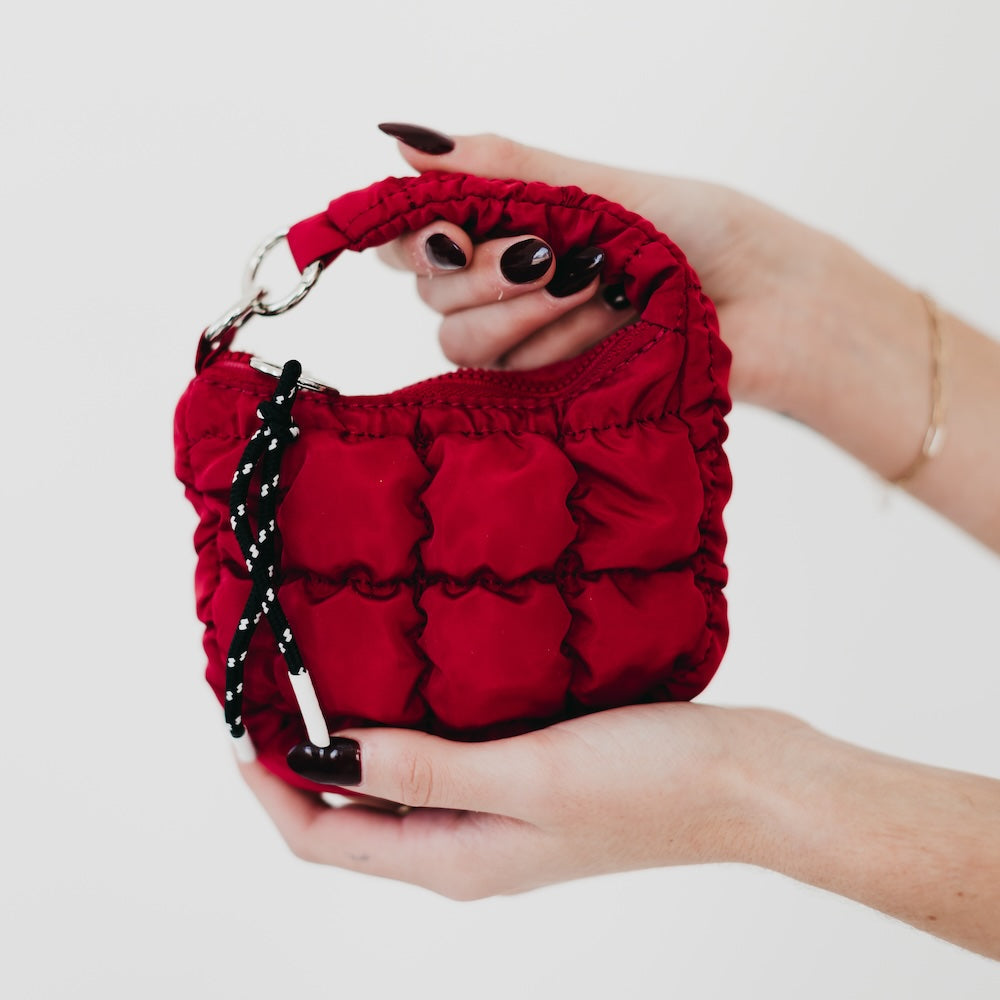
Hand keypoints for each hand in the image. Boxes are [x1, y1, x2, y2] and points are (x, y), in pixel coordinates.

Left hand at [240, 702, 999, 957]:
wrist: (749, 779)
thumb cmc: (654, 785)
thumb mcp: (532, 776)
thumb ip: (431, 770)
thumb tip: (336, 755)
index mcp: (459, 861)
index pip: (328, 840)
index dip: (272, 791)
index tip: (240, 727)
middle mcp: (469, 845)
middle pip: (352, 817)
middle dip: (302, 765)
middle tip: (273, 694)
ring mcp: (500, 812)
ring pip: (395, 785)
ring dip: (354, 743)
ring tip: (324, 680)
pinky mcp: (528, 777)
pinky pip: (443, 759)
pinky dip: (408, 728)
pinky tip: (410, 680)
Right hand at [376, 128, 862, 415]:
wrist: (772, 304)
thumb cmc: (702, 233)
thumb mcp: (600, 187)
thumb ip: (505, 170)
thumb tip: (409, 140)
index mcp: (513, 227)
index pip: (414, 237)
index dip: (412, 235)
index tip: (452, 230)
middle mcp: (508, 286)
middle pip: (431, 291)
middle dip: (483, 270)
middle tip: (546, 256)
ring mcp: (529, 343)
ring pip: (459, 340)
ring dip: (526, 310)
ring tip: (599, 286)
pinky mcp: (551, 393)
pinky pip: (506, 380)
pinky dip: (555, 347)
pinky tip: (608, 326)